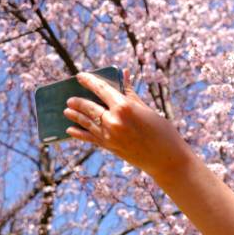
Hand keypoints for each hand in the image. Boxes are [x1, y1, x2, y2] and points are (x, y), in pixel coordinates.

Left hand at [63, 69, 179, 173]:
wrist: (166, 160)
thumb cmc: (162, 132)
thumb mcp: (147, 109)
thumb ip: (130, 93)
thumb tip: (123, 74)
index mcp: (124, 107)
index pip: (101, 89)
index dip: (89, 81)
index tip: (80, 76)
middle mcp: (113, 121)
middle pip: (90, 107)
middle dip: (78, 101)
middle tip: (70, 98)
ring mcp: (109, 136)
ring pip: (86, 122)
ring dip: (75, 116)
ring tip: (67, 111)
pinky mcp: (109, 147)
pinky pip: (89, 138)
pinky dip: (79, 134)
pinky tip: (70, 130)